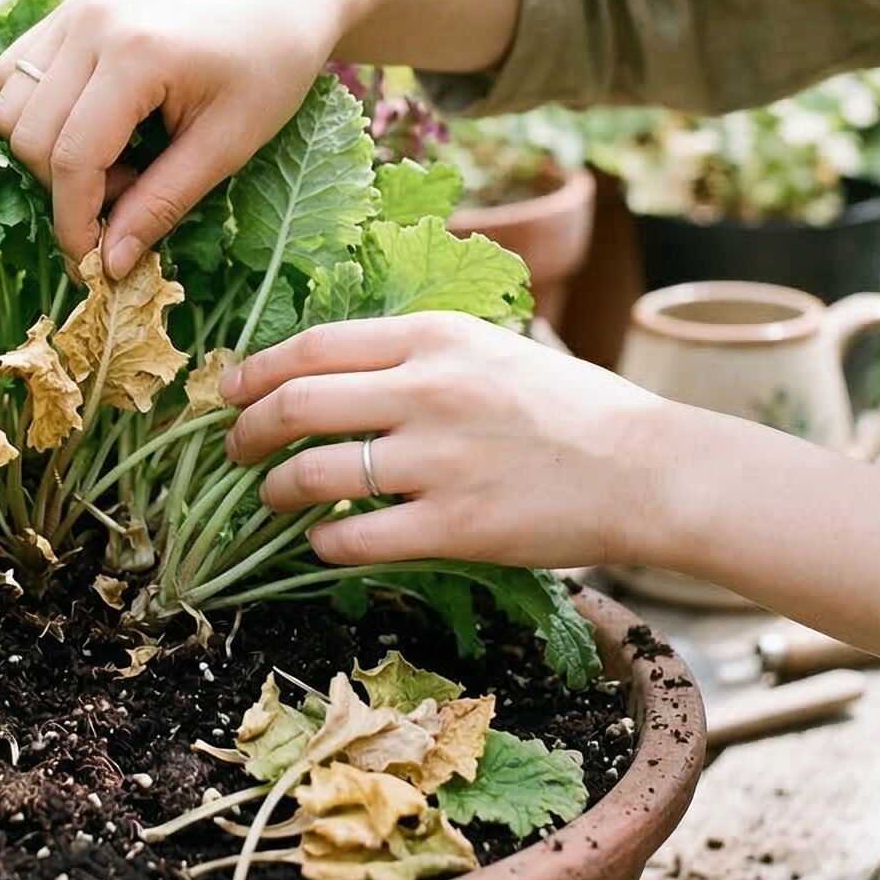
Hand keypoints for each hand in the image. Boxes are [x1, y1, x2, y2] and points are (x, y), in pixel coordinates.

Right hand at [0, 0, 344, 276]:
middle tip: (130, 194)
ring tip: (116, 157)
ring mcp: (74, 11)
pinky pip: (13, 72)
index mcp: (136, 54)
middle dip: (65, 189)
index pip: (71, 157)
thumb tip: (109, 265)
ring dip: (47, 150)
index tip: (93, 263)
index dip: (75, 222)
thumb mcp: (229, 144)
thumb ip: (162, 203)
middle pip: (29, 136)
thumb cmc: (271, 64)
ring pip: (8, 106)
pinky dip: (37, 112)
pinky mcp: (69, 10)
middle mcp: (90, 24)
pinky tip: (95, 123)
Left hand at [222, 313, 676, 570]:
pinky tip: (322, 543)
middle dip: (246, 430)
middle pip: (297, 404)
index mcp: (436, 336)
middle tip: (234, 447)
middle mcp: (428, 390)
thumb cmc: (573, 408)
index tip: (230, 388)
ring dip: (275, 490)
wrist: (648, 469)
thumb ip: (423, 350)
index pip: (314, 345)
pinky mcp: (454, 526)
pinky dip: (322, 543)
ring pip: (312, 474)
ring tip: (271, 498)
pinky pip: (353, 538)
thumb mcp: (494, 346)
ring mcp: (438, 460)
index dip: (257, 369)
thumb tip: (341, 364)